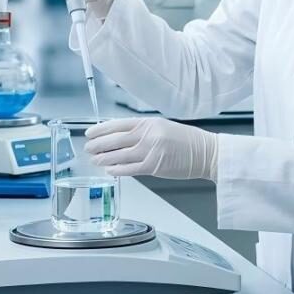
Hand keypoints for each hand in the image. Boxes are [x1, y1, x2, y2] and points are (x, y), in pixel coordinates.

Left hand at [84, 117, 218, 180]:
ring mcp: (150, 151)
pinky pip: (128, 169)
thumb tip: (119, 137)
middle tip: (88, 148)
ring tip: (95, 160)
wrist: (205, 152)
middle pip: (114, 140)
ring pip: (118, 155)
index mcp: (148, 123)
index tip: (89, 133)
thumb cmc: (186, 141)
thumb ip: (142, 131)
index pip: (117, 124)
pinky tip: (109, 170)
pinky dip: (116, 169)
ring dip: (103, 158)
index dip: (100, 129)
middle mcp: (147, 135)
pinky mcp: (153, 166)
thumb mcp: (162, 127)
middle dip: (97, 145)